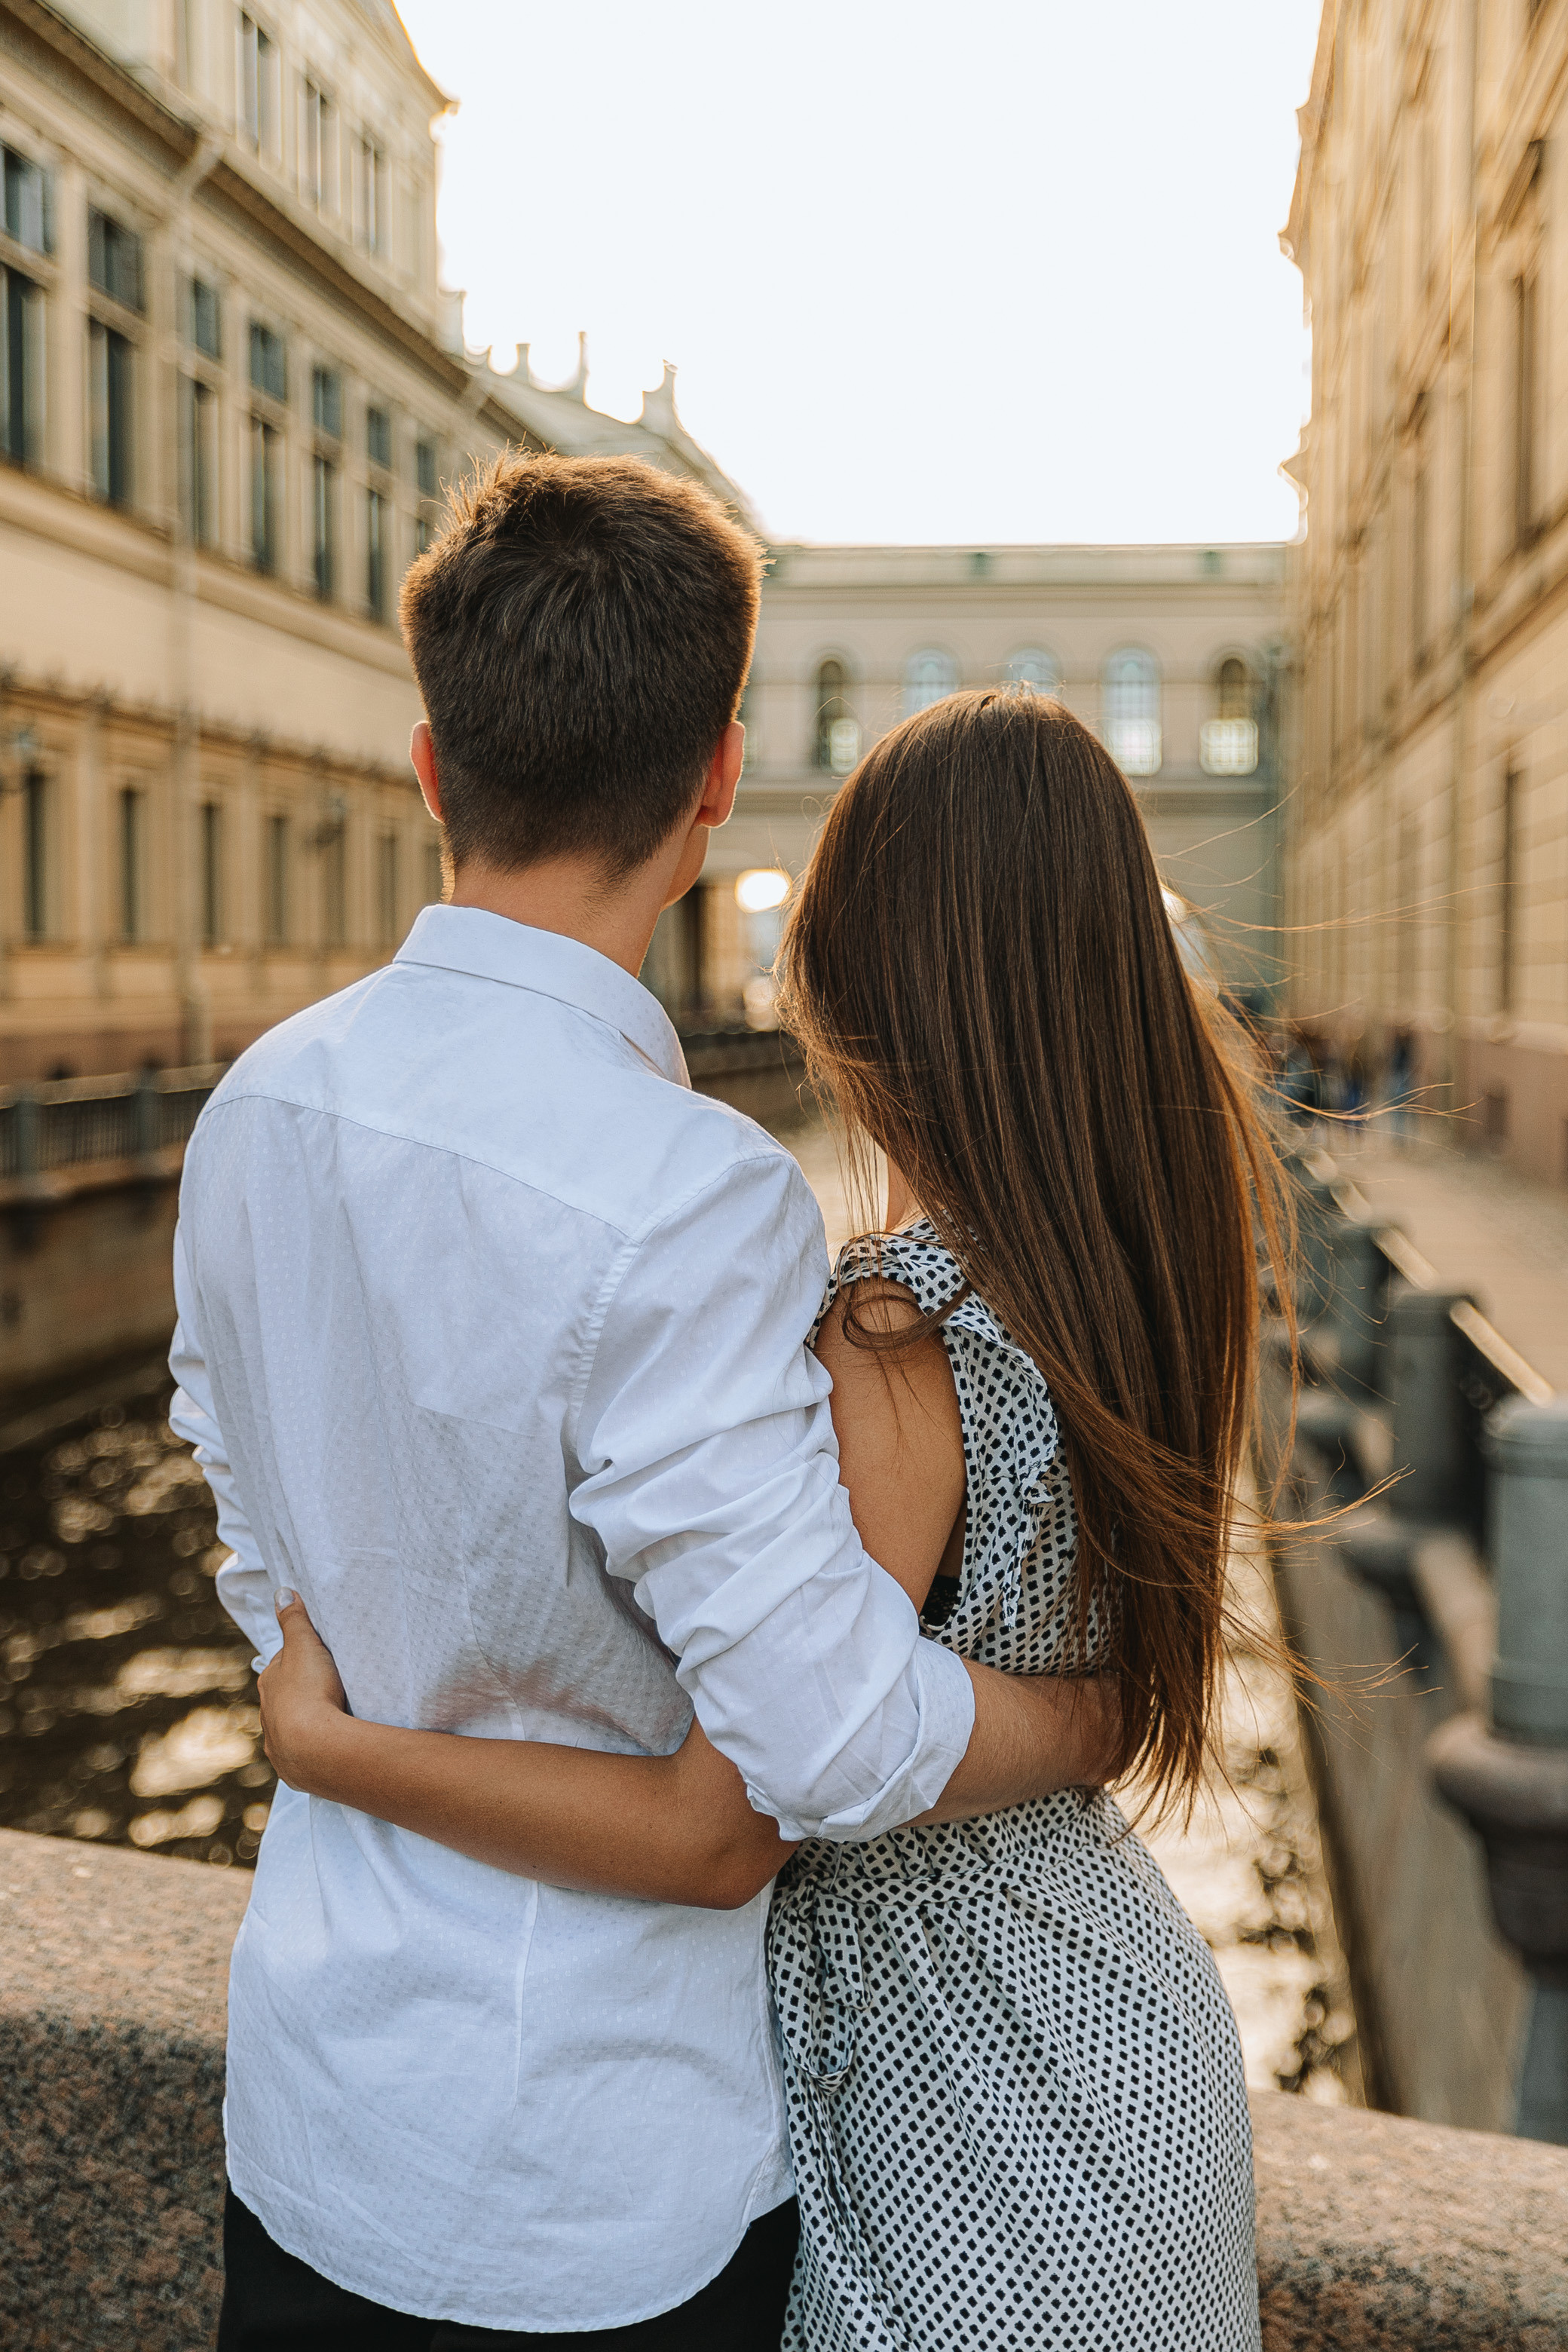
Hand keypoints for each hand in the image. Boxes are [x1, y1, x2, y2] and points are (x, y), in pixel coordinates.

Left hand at [258, 1589, 349, 1794]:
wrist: (315, 1748)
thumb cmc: (310, 1691)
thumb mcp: (304, 1646)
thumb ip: (295, 1620)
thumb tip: (282, 1592)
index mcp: (270, 1683)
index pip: (281, 1665)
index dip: (299, 1659)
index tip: (318, 1658)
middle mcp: (268, 1714)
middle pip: (285, 1698)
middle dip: (301, 1693)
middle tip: (329, 1687)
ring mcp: (278, 1744)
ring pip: (291, 1728)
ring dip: (306, 1723)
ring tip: (332, 1719)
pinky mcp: (292, 1769)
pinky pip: (301, 1755)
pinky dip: (312, 1749)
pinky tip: (326, 1748)